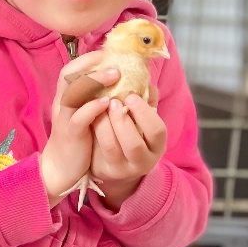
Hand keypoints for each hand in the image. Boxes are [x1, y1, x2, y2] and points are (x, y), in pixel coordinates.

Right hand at [39, 51, 115, 206]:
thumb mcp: (86, 114)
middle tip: (116, 62)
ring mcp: (65, 117)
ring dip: (94, 81)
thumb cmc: (79, 139)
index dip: (88, 58)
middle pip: (69, 75)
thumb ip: (97, 97)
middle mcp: (62, 103)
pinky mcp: (70, 134)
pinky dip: (93, 108)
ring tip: (116, 75)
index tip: (110, 53)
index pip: (72, 69)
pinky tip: (108, 103)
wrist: (62, 167)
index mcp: (66, 97)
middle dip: (92, 64)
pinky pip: (79, 117)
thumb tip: (123, 81)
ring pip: (73, 92)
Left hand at [89, 88, 164, 210]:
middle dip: (122, 120)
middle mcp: (142, 162)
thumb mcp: (142, 120)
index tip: (131, 96)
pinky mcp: (102, 171)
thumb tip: (142, 76)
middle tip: (112, 100)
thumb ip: (145, 101)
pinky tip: (90, 116)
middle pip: (134, 144)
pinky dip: (93, 131)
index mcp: (156, 147)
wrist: (115, 163)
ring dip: (104, 124)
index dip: (145, 113)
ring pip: (111, 147)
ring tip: (100, 107)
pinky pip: (96, 151)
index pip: (157, 131)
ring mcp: (120, 170)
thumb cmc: (131, 133)